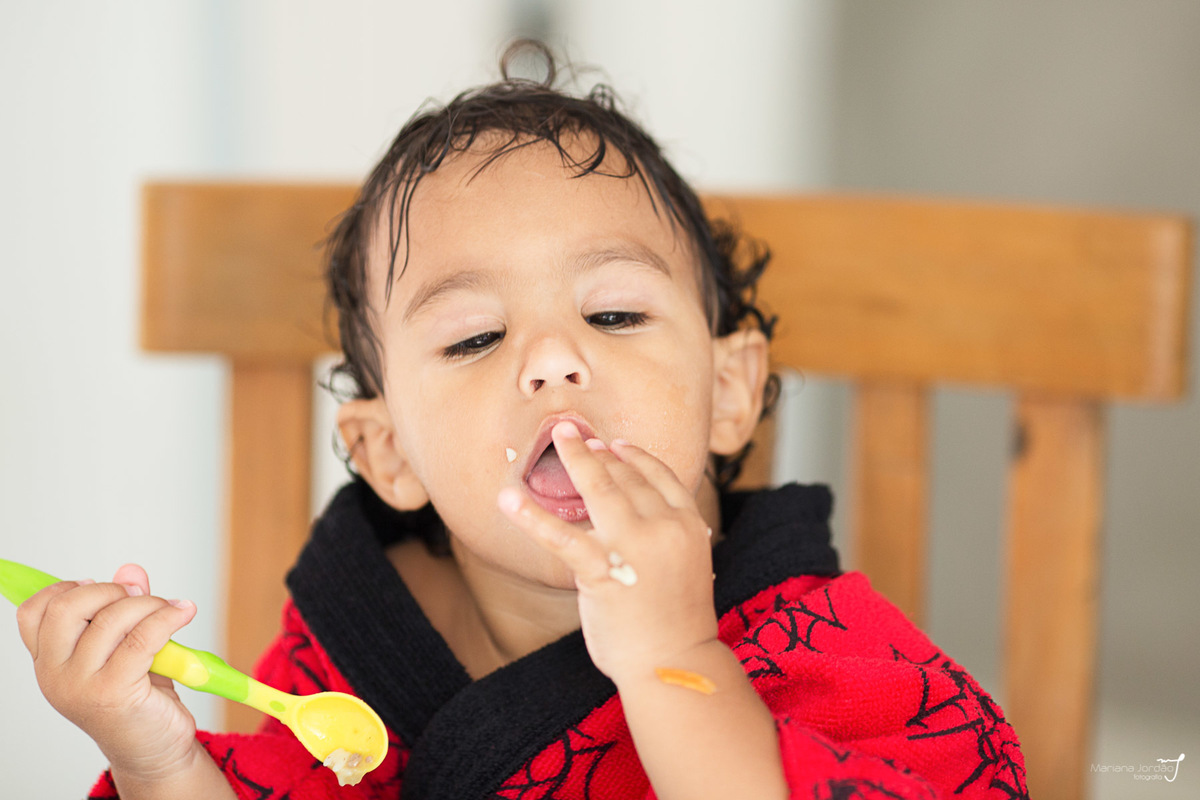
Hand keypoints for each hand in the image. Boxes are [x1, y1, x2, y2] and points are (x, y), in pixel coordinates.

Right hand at [16, 564, 202, 779]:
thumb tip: (131, 570)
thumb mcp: (126, 647)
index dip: (66, 588)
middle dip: (111, 590)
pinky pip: (143, 637)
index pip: (33, 612)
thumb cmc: (138, 698)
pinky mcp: (113, 693)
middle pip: (67, 607)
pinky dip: (169, 616)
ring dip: (149, 604)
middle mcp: (55, 674)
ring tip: (171, 609)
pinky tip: (184, 612)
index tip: (102, 586)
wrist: (154, 748)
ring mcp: (81, 685)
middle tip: (141, 596)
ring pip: (111, 618)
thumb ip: (123, 609)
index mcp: (49, 661)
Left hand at [499, 421, 718, 684]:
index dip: (635, 456)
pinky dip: (530, 515)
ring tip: (557, 439)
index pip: (661, 476)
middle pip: (628, 476)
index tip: (616, 444)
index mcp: (689, 525)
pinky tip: (508, 500)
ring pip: (600, 488)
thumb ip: (667, 539)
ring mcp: (633, 545)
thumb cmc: (677, 623)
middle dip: (599, 452)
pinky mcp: (601, 569)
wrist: (675, 663)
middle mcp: (665, 527)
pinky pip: (560, 535)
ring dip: (575, 459)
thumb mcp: (688, 567)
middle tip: (575, 434)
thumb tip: (642, 521)